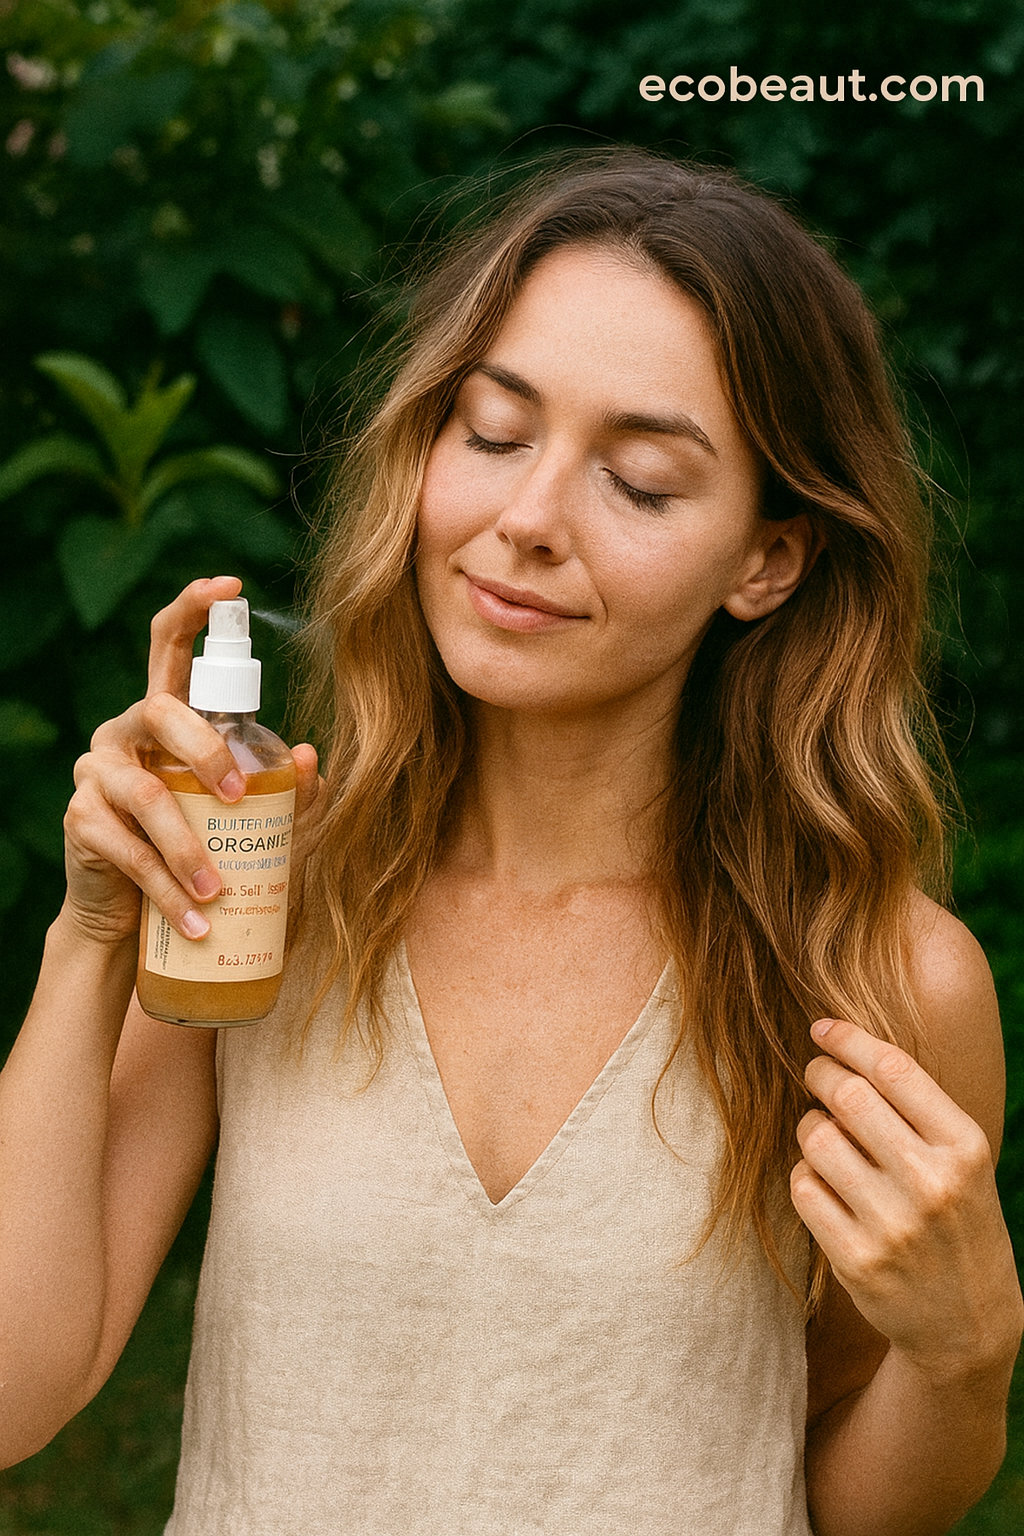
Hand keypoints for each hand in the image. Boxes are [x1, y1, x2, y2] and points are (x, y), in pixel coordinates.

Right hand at [63, 577, 320, 947]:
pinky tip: (195, 921)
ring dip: (188, 847)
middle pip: (162, 711)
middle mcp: (126, 731)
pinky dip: (167, 890)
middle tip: (241, 798)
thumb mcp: (246, 820)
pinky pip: (127, 851)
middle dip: (206, 752)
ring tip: (219, 891)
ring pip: (147, 795)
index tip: (231, 587)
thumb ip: (281, 790)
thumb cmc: (201, 852)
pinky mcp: (82, 821)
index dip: (194, 608)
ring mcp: (98, 773)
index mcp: (167, 716)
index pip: (171, 646)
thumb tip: (311, 759)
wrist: (137, 918)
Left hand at [791, 1016, 1021, 1384]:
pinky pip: (803, 1188)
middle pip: (846, 1096)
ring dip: (809, 1127)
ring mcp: (893, 1225)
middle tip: (813, 1073)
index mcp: (964, 1147)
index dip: (848, 1039)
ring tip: (824, 1137)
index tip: (821, 1028)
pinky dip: (805, 1176)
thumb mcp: (962, 1162)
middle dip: (819, 1074)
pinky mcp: (856, 1260)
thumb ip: (915, 1109)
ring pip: (816, 1139)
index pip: (894, 1069)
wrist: (969, 1325)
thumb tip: (842, 1046)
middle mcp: (932, 1183)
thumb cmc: (957, 1221)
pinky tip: (824, 1184)